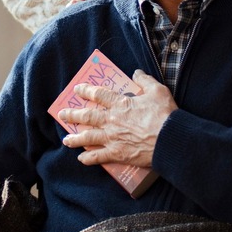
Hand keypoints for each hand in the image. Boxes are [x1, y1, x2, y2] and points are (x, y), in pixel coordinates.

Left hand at [56, 70, 176, 167]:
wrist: (169, 139)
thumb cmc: (164, 114)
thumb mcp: (157, 91)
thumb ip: (145, 80)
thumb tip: (136, 73)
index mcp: (120, 104)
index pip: (98, 94)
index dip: (86, 91)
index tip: (77, 90)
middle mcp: (112, 120)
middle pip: (87, 116)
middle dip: (73, 115)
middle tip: (62, 114)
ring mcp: (112, 138)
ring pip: (88, 137)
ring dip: (75, 139)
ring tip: (66, 140)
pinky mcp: (117, 154)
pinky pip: (99, 157)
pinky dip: (89, 159)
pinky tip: (81, 159)